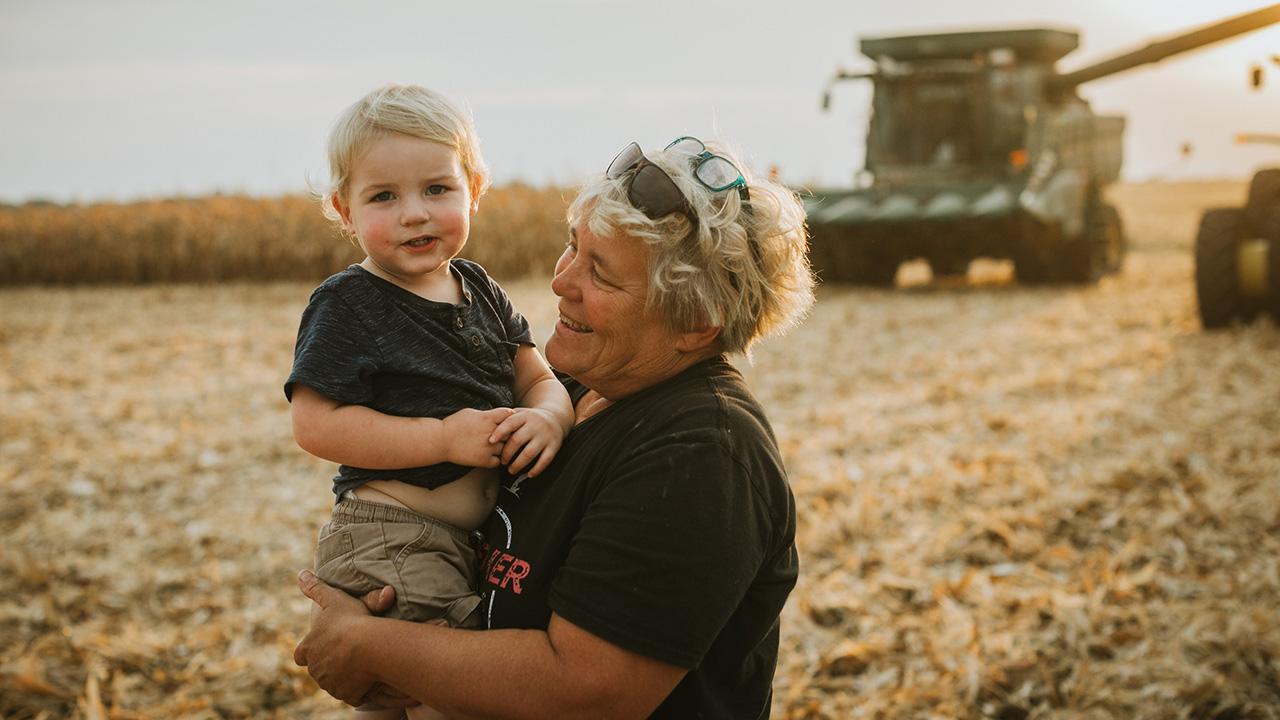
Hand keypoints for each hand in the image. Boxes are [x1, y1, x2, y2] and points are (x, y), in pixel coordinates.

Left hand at [293, 571, 419, 708]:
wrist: (366, 646)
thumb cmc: (349, 620)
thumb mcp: (332, 598)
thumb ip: (316, 588)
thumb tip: (300, 574)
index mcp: (309, 648)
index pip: (300, 655)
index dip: (307, 652)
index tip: (316, 648)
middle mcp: (316, 669)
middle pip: (319, 670)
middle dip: (329, 664)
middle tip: (347, 654)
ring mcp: (331, 684)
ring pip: (334, 682)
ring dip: (344, 676)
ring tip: (362, 665)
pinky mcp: (347, 695)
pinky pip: (352, 693)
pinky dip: (359, 688)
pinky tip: (371, 678)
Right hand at [442, 407, 514, 466]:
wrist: (441, 441)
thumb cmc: (453, 425)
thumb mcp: (470, 413)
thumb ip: (486, 415)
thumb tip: (496, 416)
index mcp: (488, 418)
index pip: (509, 414)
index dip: (509, 417)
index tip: (506, 421)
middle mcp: (491, 433)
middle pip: (511, 432)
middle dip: (509, 433)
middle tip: (505, 435)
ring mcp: (488, 448)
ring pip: (506, 448)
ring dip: (503, 448)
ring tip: (496, 447)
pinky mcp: (483, 460)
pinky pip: (498, 462)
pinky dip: (495, 460)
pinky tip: (490, 456)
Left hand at [490, 407, 565, 476]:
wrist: (555, 418)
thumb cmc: (530, 419)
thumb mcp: (520, 413)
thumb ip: (505, 418)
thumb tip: (484, 425)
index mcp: (525, 416)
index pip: (510, 423)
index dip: (499, 432)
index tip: (490, 441)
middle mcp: (535, 425)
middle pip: (517, 440)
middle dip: (507, 453)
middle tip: (502, 461)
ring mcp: (545, 436)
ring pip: (530, 453)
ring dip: (518, 464)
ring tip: (511, 470)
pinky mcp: (554, 446)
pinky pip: (545, 460)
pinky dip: (536, 469)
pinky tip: (529, 474)